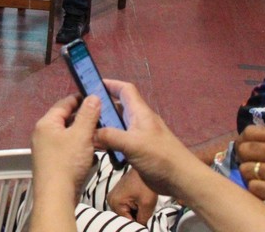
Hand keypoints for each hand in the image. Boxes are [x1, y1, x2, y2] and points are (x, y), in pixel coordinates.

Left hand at [32, 94, 100, 200]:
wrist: (56, 195)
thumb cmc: (67, 161)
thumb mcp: (81, 135)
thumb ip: (88, 115)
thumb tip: (93, 97)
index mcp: (46, 123)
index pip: (64, 104)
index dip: (80, 98)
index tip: (96, 96)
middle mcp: (43, 134)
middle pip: (66, 120)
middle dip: (85, 119)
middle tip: (104, 117)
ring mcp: (47, 149)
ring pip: (69, 136)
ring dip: (84, 135)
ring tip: (102, 135)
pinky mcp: (53, 163)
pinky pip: (69, 150)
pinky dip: (80, 149)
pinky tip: (94, 154)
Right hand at [95, 80, 199, 198]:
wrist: (182, 180)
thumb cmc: (160, 157)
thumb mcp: (132, 144)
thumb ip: (109, 136)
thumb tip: (89, 132)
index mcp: (140, 113)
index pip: (125, 90)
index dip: (110, 84)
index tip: (91, 84)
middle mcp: (138, 121)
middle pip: (118, 107)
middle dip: (101, 106)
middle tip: (82, 110)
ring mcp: (138, 136)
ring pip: (117, 125)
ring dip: (103, 125)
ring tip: (85, 128)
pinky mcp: (138, 150)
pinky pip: (119, 140)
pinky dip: (108, 141)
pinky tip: (97, 147)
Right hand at [106, 167, 158, 222]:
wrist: (146, 170)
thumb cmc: (146, 185)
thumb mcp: (147, 204)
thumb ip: (142, 219)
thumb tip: (141, 226)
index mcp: (115, 202)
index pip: (126, 221)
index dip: (137, 223)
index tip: (145, 218)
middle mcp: (109, 199)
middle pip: (123, 217)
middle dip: (134, 217)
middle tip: (144, 211)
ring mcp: (112, 196)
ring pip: (124, 213)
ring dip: (133, 213)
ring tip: (142, 207)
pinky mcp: (117, 194)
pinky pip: (124, 206)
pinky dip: (132, 208)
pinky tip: (139, 203)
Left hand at [237, 126, 264, 222]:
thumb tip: (240, 140)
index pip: (250, 132)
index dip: (242, 140)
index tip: (245, 148)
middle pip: (245, 149)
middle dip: (243, 158)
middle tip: (250, 164)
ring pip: (246, 169)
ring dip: (249, 175)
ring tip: (261, 178)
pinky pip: (254, 187)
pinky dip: (257, 190)